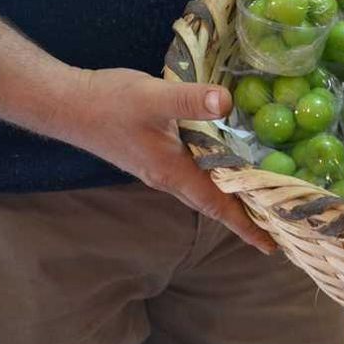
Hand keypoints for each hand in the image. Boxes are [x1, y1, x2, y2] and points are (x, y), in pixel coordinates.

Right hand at [68, 68, 276, 253]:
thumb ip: (190, 100)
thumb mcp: (154, 97)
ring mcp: (158, 169)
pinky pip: (192, 177)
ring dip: (230, 200)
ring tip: (258, 203)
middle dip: (244, 218)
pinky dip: (214, 179)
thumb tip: (227, 103)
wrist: (66, 104)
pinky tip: (225, 166)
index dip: (246, 225)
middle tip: (277, 227)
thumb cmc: (109, 103)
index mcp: (174, 173)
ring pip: (202, 191)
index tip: (272, 246)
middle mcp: (168, 178)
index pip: (219, 206)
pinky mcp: (152, 157)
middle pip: (214, 205)